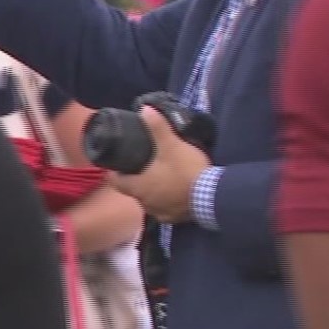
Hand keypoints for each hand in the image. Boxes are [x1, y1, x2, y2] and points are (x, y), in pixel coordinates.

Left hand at [108, 107, 209, 222]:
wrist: (213, 197)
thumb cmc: (186, 171)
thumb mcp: (172, 145)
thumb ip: (157, 128)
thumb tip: (144, 109)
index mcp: (138, 187)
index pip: (115, 181)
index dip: (115, 172)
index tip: (120, 164)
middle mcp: (145, 203)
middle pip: (134, 190)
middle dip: (138, 179)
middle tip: (145, 165)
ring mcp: (160, 214)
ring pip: (150, 200)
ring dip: (154, 191)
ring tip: (163, 177)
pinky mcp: (175, 219)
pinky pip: (166, 209)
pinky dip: (169, 200)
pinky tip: (178, 191)